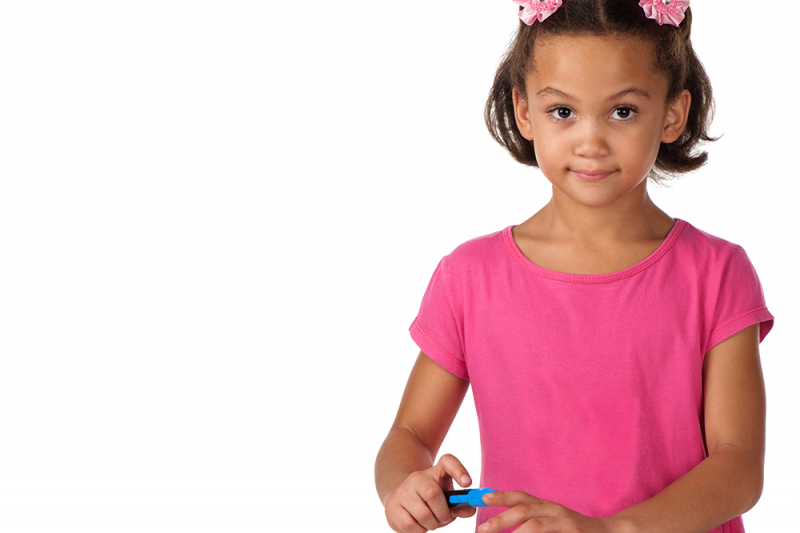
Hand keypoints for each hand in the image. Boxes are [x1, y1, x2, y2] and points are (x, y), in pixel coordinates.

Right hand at [384, 454, 476, 532]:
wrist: (403, 500)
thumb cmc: (431, 501)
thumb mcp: (447, 499)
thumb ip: (460, 505)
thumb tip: (471, 509)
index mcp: (436, 472)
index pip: (448, 461)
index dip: (459, 470)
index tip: (467, 482)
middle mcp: (418, 477)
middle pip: (433, 493)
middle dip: (443, 514)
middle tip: (443, 519)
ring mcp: (402, 490)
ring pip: (422, 514)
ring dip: (432, 524)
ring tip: (431, 522)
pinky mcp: (392, 506)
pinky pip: (409, 525)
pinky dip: (419, 530)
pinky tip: (419, 525)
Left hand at [478, 491, 618, 532]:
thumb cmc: (573, 530)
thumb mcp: (551, 520)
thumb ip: (531, 520)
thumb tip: (499, 524)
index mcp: (546, 505)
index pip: (520, 497)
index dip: (501, 496)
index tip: (482, 498)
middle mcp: (554, 510)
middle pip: (523, 511)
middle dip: (501, 519)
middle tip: (483, 529)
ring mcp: (564, 523)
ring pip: (535, 526)